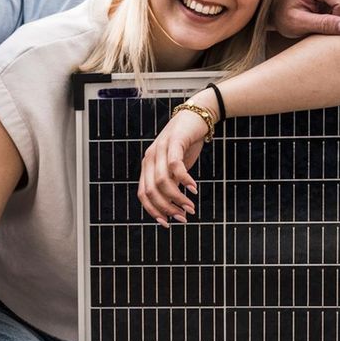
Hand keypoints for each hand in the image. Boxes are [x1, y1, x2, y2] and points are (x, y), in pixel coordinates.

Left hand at [137, 102, 208, 226]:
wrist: (197, 116)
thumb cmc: (186, 144)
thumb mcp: (176, 167)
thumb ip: (172, 183)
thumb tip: (173, 206)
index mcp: (147, 167)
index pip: (143, 195)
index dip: (153, 211)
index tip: (167, 223)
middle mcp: (149, 159)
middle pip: (151, 191)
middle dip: (167, 208)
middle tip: (183, 218)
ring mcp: (160, 149)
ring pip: (162, 181)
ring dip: (177, 198)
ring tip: (191, 208)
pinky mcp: (173, 141)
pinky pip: (175, 165)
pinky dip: (184, 179)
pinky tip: (194, 189)